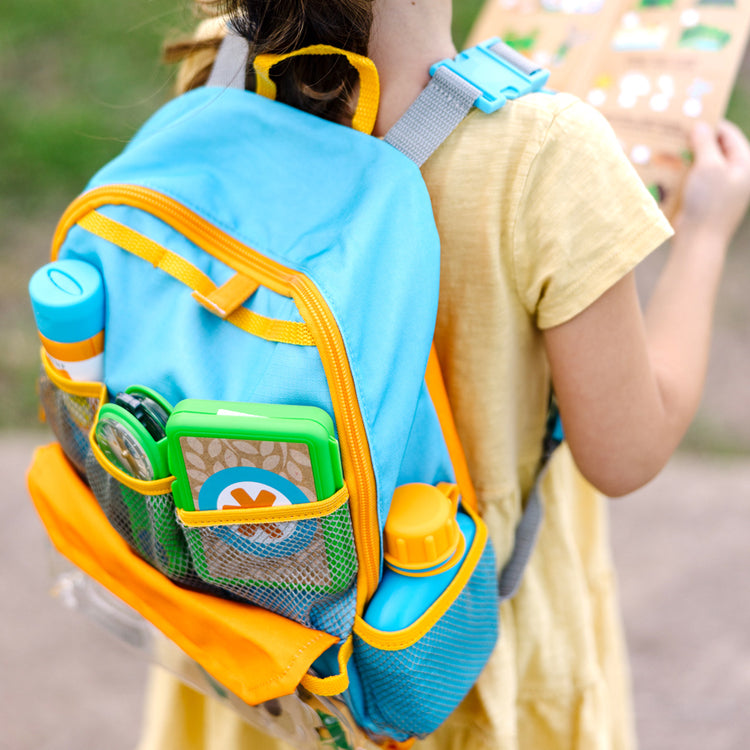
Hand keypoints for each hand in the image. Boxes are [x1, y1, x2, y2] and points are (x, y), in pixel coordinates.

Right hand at [675, 120, 749, 245]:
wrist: (698, 241)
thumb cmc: (708, 201)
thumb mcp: (708, 166)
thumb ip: (705, 142)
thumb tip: (699, 126)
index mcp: (744, 164)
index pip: (729, 134)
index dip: (710, 123)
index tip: (689, 116)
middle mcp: (735, 175)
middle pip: (715, 149)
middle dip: (695, 140)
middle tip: (675, 132)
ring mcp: (720, 189)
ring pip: (702, 165)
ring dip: (686, 157)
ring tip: (668, 149)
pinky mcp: (705, 201)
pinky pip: (694, 181)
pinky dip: (682, 174)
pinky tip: (666, 170)